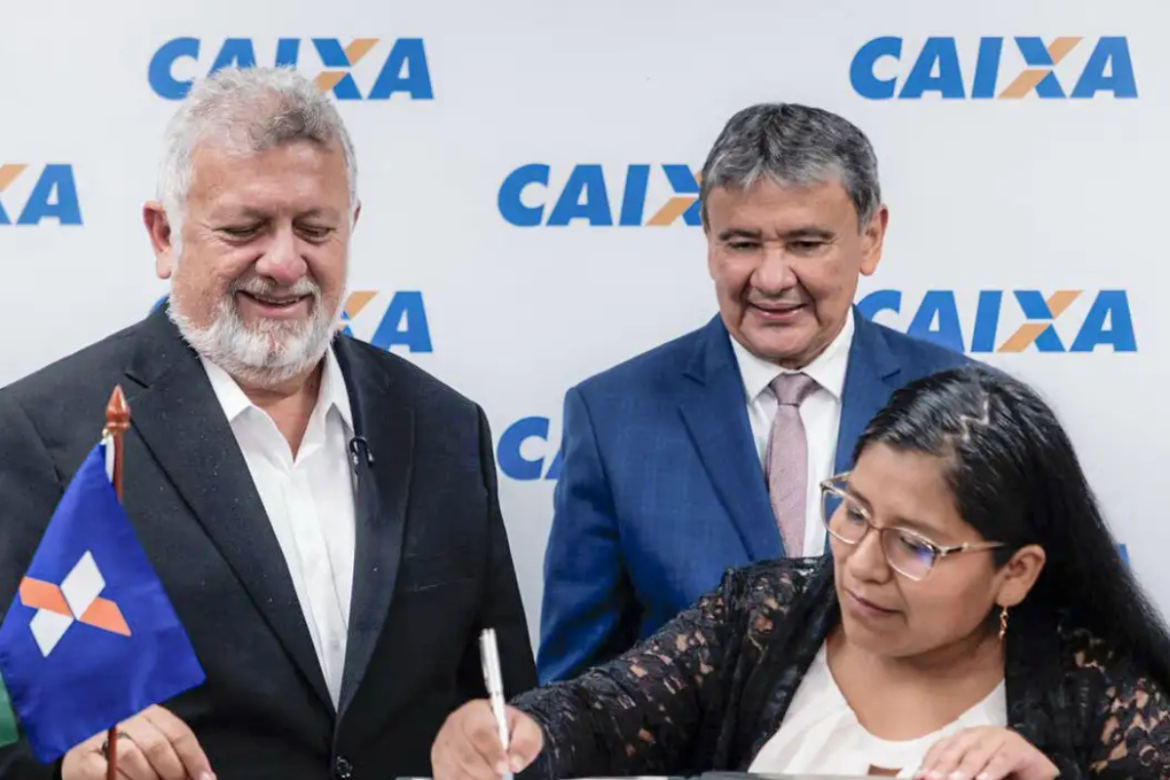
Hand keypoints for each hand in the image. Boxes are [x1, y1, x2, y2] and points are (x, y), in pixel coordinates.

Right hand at [61, 705, 213, 779]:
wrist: (75, 738)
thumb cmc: (120, 743)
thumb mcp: (147, 738)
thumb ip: (170, 751)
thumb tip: (203, 776)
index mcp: (146, 710)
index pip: (177, 733)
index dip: (194, 758)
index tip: (206, 778)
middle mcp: (123, 716)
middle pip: (157, 746)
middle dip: (173, 772)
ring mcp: (99, 736)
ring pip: (133, 759)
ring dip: (150, 779)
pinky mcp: (81, 759)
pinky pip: (110, 774)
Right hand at [432, 701, 542, 779]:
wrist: (496, 734)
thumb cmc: (509, 731)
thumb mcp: (525, 729)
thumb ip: (525, 743)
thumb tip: (515, 764)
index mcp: (475, 712)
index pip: (480, 733)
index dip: (492, 753)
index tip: (505, 768)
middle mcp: (454, 727)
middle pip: (466, 756)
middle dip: (487, 773)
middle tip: (501, 778)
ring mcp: (443, 747)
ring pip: (457, 772)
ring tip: (492, 778)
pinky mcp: (438, 765)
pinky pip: (449, 779)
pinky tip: (478, 779)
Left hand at [915, 726, 1057, 779]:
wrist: (1036, 769)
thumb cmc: (1000, 774)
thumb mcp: (973, 773)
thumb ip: (955, 773)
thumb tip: (924, 777)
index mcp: (963, 739)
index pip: (941, 748)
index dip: (929, 762)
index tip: (919, 777)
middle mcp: (977, 734)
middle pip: (955, 750)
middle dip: (942, 766)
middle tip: (932, 779)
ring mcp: (998, 738)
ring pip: (977, 754)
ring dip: (965, 769)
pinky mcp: (1018, 748)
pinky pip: (1002, 760)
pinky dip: (991, 771)